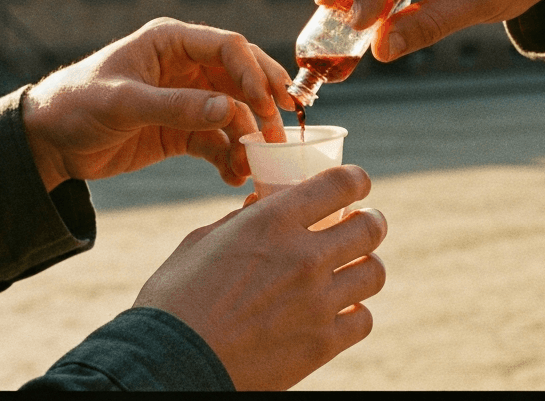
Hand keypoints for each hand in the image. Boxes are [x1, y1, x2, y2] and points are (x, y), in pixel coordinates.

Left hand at [21, 18, 295, 190]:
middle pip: (241, 78)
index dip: (253, 72)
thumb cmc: (77, 104)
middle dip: (264, 103)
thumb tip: (229, 110)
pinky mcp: (180, 131)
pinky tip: (233, 177)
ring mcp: (186, 99)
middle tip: (283, 130)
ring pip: (233, 113)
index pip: (228, 47)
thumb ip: (176, 106)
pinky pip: (216, 141)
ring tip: (256, 164)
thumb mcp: (124, 103)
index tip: (268, 104)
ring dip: (248, 138)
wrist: (47, 142)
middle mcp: (185, 66)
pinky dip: (228, 158)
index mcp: (171, 42)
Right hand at [133, 165, 387, 390]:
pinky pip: (363, 320)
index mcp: (271, 222)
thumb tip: (262, 206)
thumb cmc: (175, 300)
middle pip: (371, 227)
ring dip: (364, 266)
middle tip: (361, 226)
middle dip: (370, 222)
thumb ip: (240, 221)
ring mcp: (317, 302)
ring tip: (351, 269)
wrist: (170, 364)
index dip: (356, 179)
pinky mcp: (321, 344)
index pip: (341, 183)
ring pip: (374, 272)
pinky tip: (338, 310)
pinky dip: (355, 313)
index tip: (356, 184)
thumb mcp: (201, 243)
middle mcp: (303, 256)